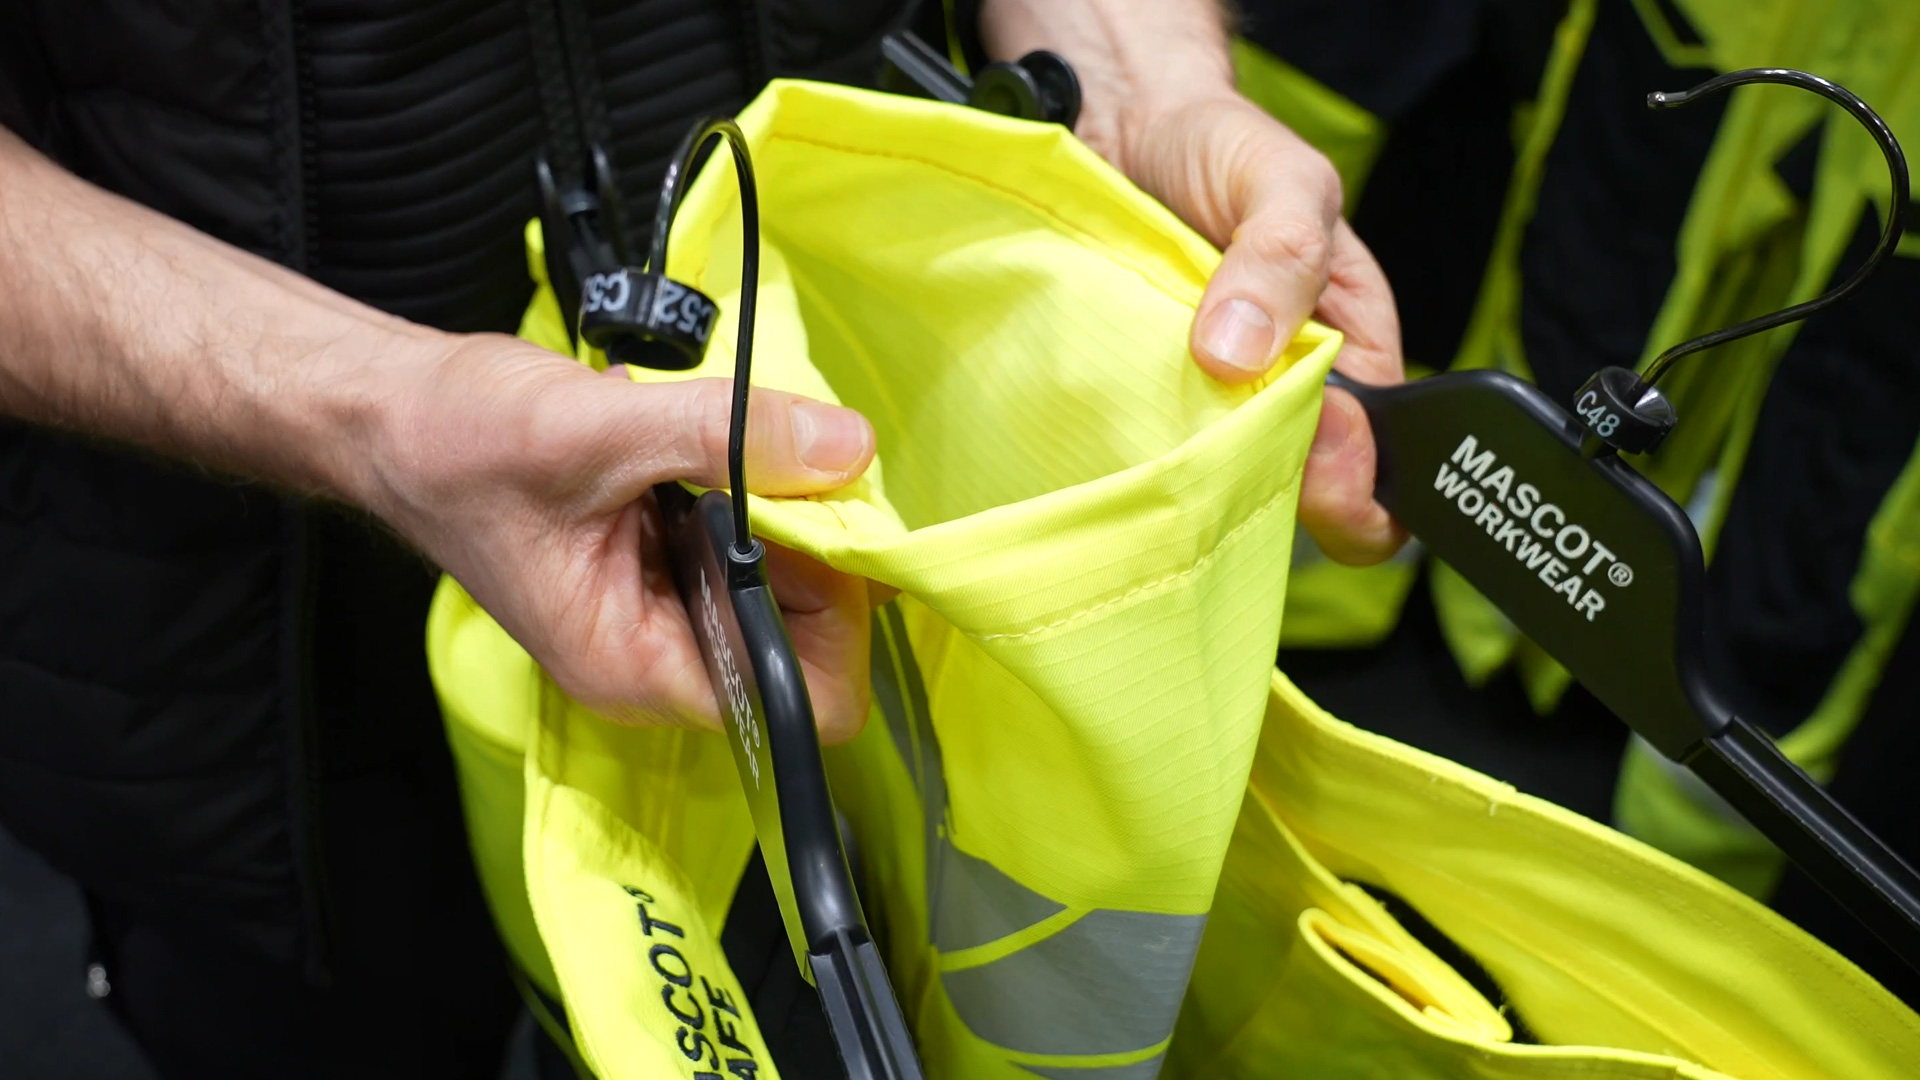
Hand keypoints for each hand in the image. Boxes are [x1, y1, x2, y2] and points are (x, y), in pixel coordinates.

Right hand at [361, 336, 877, 741]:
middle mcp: (658, 657)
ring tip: (743, 447)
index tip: (825, 526)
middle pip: (805, 642)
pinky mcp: (664, 564)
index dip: (838, 621)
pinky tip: (710, 448)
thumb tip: (846, 449)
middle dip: (820, 554)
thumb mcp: (600, 429)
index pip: (800, 700)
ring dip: (790, 515)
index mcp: (636, 667)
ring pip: (785, 588)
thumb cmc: (459, 444)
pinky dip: (758, 493)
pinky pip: (751, 546)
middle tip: (797, 463)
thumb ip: (730, 438)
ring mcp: (663, 611)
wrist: (392, 417)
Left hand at [1117, 94, 1406, 565]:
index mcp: (1352, 347)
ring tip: (1168, 450)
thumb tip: (1243, 354)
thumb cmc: (1219, 146)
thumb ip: (1282, 253)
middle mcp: (1288, 388)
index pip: (1377, 453)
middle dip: (1274, 490)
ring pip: (1223, 482)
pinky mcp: (1148, 405)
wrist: (1118, 128)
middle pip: (1300, 487)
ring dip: (1201, 480)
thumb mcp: (1278, 178)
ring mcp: (1214, 405)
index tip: (1311, 455)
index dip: (1353, 476)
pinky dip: (1140, 458)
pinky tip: (1123, 442)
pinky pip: (1151, 456)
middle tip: (1226, 457)